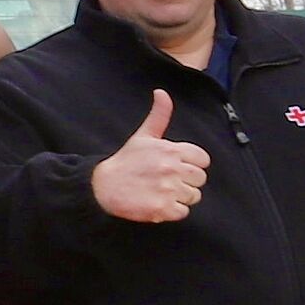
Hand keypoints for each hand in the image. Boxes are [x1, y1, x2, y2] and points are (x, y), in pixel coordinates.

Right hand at [92, 89, 208, 222]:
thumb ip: (159, 115)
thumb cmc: (125, 161)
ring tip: (160, 192)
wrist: (102, 186)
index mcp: (171, 150)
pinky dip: (172, 211)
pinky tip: (158, 203)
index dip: (191, 165)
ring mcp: (168, 189)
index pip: (203, 160)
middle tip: (166, 182)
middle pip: (200, 179)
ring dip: (179, 197)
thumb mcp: (143, 136)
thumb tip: (162, 92)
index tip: (175, 167)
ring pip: (193, 196)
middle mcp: (172, 169)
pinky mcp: (162, 208)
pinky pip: (183, 212)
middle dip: (186, 182)